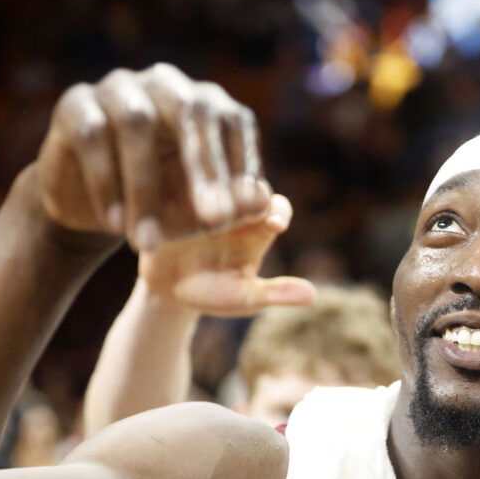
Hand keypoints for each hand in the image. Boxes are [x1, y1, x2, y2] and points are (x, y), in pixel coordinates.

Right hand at [36, 64, 268, 250]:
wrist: (100, 212)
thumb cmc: (165, 206)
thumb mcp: (202, 215)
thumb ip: (237, 210)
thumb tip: (266, 204)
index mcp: (207, 105)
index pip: (234, 120)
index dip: (241, 163)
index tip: (241, 213)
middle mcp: (167, 85)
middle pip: (191, 110)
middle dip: (205, 167)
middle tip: (213, 219)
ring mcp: (118, 88)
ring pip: (137, 121)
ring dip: (145, 186)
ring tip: (148, 242)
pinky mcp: (75, 104)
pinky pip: (93, 135)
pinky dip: (106, 183)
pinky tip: (115, 224)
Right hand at [139, 193, 315, 316]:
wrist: (170, 292)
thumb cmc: (215, 293)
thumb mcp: (246, 297)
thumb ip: (276, 292)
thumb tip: (312, 297)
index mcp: (258, 224)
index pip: (276, 207)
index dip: (279, 212)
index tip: (275, 226)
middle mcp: (233, 204)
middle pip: (244, 185)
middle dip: (243, 190)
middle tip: (240, 200)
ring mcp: (201, 199)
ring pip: (209, 181)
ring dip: (208, 186)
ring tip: (204, 199)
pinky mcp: (170, 200)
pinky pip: (171, 189)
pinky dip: (172, 190)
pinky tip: (167, 195)